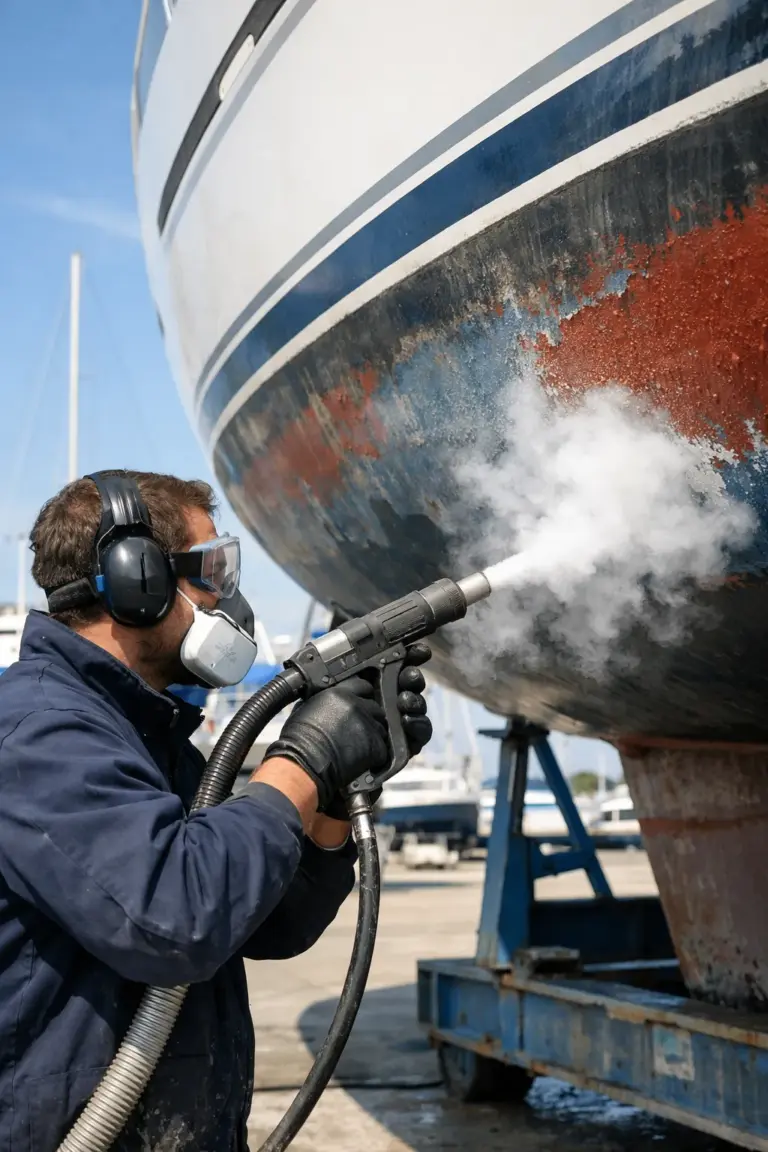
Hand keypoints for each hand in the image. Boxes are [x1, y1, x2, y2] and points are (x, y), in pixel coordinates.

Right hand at [263, 676, 387, 810]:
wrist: (304, 764)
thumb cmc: (299, 741)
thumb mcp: (306, 708)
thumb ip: (324, 700)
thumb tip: (328, 702)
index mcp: (340, 693)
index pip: (363, 686)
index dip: (363, 696)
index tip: (362, 703)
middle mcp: (356, 706)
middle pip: (375, 707)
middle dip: (369, 717)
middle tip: (359, 729)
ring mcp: (367, 725)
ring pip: (380, 728)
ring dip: (373, 735)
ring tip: (359, 746)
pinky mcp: (375, 746)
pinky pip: (382, 748)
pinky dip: (375, 755)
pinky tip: (362, 758)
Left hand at [320, 643, 432, 819]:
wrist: (318, 764)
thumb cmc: (318, 728)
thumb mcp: (329, 692)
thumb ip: (347, 674)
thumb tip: (361, 652)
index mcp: (369, 686)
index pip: (395, 666)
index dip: (409, 656)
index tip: (417, 651)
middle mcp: (385, 703)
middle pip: (410, 684)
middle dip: (413, 677)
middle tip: (409, 676)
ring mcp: (396, 724)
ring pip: (418, 707)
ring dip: (416, 701)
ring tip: (404, 700)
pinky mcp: (403, 746)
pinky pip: (420, 733)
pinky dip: (418, 725)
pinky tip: (407, 721)